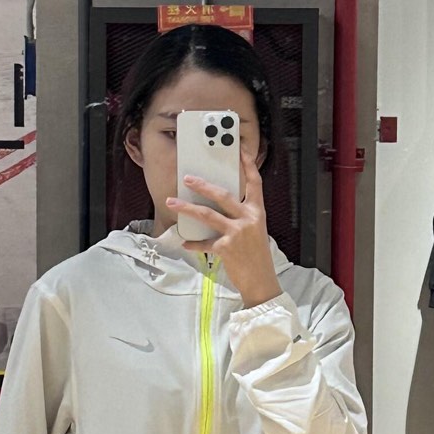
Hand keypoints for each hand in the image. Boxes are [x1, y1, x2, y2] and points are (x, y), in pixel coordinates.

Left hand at [167, 149, 280, 307]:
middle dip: (202, 185)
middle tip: (188, 179)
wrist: (261, 281)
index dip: (248, 166)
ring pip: (207, 214)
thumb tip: (218, 208)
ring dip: (187, 208)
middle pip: (223, 195)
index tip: (241, 152)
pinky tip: (185, 243)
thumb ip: (240, 218)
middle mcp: (248, 219)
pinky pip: (204, 242)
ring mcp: (237, 233)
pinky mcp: (226, 248)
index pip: (255, 184)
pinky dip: (194, 243)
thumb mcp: (255, 232)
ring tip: (172, 203)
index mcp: (257, 213)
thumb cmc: (256, 257)